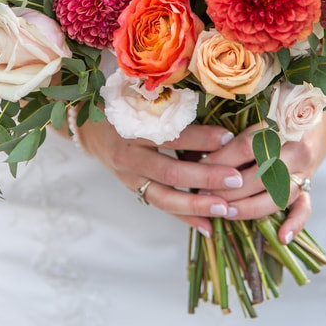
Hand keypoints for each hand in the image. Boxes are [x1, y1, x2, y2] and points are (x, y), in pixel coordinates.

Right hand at [75, 119, 244, 237]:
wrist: (89, 127)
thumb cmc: (124, 106)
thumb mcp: (142, 99)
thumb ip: (172, 106)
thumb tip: (216, 111)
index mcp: (132, 127)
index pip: (171, 135)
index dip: (201, 138)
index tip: (230, 137)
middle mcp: (129, 155)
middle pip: (169, 171)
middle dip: (205, 177)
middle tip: (236, 178)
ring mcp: (130, 177)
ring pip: (164, 197)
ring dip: (196, 205)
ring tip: (225, 209)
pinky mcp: (134, 190)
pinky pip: (161, 206)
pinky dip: (185, 217)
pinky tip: (208, 226)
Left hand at [200, 111, 325, 242]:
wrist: (316, 117)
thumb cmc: (275, 115)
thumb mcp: (256, 114)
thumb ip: (231, 134)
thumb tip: (194, 154)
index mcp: (281, 125)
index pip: (247, 146)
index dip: (221, 159)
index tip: (198, 166)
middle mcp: (296, 148)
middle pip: (261, 175)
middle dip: (229, 188)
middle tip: (203, 194)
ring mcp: (305, 170)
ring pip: (278, 195)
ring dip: (249, 208)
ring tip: (225, 212)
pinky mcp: (309, 186)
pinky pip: (304, 208)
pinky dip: (295, 224)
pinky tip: (282, 238)